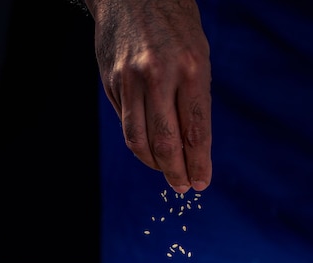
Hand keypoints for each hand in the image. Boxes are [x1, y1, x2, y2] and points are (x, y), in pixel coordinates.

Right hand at [85, 0, 211, 192]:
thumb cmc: (175, 26)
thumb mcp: (198, 55)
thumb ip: (195, 100)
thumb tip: (193, 148)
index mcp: (190, 68)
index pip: (196, 131)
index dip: (199, 163)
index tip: (202, 183)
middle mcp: (158, 75)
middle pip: (166, 142)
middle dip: (176, 172)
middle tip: (182, 186)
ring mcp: (130, 79)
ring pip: (139, 140)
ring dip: (153, 164)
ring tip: (166, 171)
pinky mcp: (111, 82)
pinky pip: (126, 123)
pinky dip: (138, 142)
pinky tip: (149, 148)